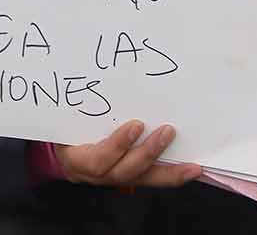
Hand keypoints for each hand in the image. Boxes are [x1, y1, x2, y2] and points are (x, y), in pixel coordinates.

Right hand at [52, 121, 200, 188]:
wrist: (64, 148)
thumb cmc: (67, 127)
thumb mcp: (67, 119)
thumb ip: (82, 107)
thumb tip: (99, 77)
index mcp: (78, 159)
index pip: (99, 159)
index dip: (118, 145)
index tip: (136, 125)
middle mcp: (97, 175)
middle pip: (124, 172)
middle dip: (148, 153)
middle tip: (168, 131)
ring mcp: (114, 178)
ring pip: (142, 179)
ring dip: (168, 171)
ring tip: (191, 164)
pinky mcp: (130, 177)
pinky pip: (151, 179)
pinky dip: (172, 175)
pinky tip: (192, 170)